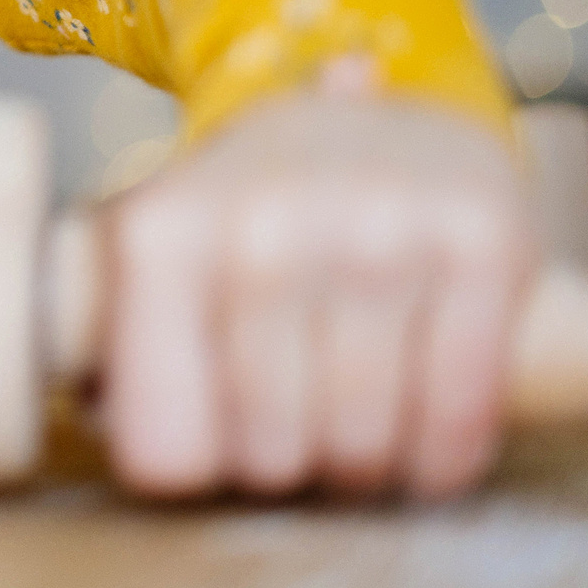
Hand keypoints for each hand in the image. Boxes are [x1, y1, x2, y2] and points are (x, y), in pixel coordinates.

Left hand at [101, 91, 533, 499]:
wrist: (374, 117)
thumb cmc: (256, 212)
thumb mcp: (164, 252)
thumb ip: (121, 342)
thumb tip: (108, 432)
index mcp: (163, 234)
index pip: (164, 448)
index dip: (196, 469)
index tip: (216, 442)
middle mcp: (262, 225)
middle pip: (270, 457)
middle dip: (287, 466)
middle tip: (299, 427)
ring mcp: (375, 227)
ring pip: (363, 447)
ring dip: (366, 466)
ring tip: (357, 422)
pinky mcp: (479, 240)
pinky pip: (459, 417)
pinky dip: (445, 455)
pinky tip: (427, 437)